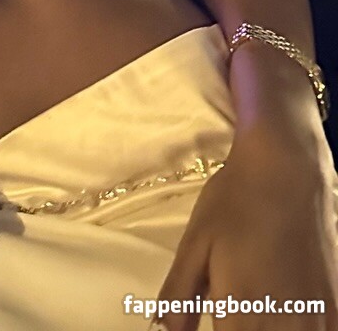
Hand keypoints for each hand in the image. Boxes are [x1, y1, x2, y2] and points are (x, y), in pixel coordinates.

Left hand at [153, 128, 336, 328]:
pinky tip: (277, 315)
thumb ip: (180, 296)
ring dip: (264, 330)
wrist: (288, 174)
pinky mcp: (334, 311)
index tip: (204, 322)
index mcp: (242, 312)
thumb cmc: (234, 204)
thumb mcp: (194, 245)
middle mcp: (285, 325)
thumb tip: (167, 330)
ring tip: (245, 313)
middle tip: (224, 313)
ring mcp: (316, 321)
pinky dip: (294, 328)